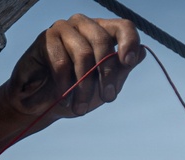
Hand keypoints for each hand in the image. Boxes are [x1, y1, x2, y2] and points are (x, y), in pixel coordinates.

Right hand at [4, 14, 142, 121]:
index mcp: (102, 33)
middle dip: (107, 74)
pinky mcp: (45, 39)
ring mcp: (64, 29)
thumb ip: (121, 70)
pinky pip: (61, 62)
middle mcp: (84, 25)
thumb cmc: (74, 94)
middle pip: (102, 42)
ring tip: (81, 108)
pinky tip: (64, 97)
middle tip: (107, 98)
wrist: (41, 106)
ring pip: (83, 53)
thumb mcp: (103, 86)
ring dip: (84, 86)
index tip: (128, 62)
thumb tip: (143, 52)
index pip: (123, 27)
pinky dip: (65, 84)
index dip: (129, 42)